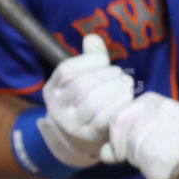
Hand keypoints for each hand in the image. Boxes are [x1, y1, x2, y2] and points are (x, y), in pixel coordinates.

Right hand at [41, 33, 135, 166]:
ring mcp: (70, 125)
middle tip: (121, 77)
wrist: (83, 140)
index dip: (91, 60)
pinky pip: (105, 117)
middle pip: (82, 85)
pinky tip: (127, 100)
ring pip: (94, 100)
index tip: (104, 62)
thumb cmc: (88, 102)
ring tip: (126, 87)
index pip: (67, 70)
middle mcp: (55, 109)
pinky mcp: (88, 136)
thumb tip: (92, 38)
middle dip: (109, 76)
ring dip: (118, 89)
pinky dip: (121, 104)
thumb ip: (89, 59)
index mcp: (51, 90)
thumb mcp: (84, 79)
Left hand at [103, 92, 178, 178]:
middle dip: (142, 160)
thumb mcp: (147, 139)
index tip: (143, 147)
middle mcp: (160, 106)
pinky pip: (159, 169)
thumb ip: (121, 144)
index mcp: (147, 100)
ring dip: (154, 169)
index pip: (116, 124)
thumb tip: (104, 155)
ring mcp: (176, 122)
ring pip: (143, 158)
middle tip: (164, 154)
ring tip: (173, 159)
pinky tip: (175, 172)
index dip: (122, 144)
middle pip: (129, 146)